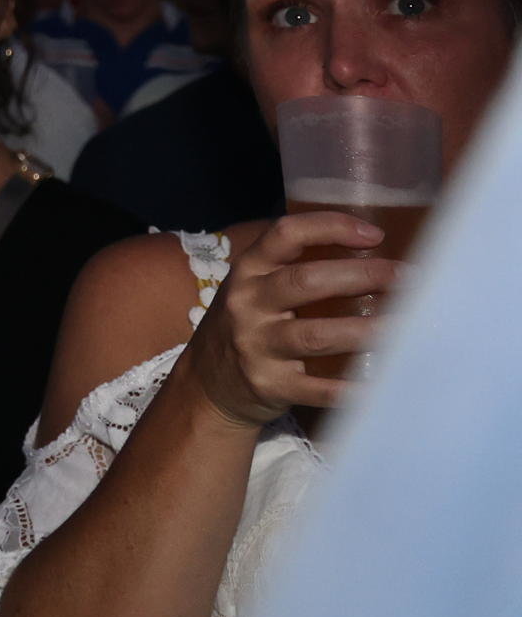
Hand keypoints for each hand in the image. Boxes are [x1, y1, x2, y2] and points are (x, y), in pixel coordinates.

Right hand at [184, 211, 400, 425]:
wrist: (209, 383)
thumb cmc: (249, 324)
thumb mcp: (254, 288)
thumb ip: (294, 268)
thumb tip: (372, 249)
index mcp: (248, 271)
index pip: (286, 235)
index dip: (330, 228)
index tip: (374, 235)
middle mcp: (247, 304)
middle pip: (306, 282)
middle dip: (362, 276)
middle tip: (407, 279)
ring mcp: (256, 346)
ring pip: (317, 336)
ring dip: (366, 331)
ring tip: (407, 327)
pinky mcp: (271, 385)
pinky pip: (319, 389)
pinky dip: (354, 388)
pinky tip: (383, 382)